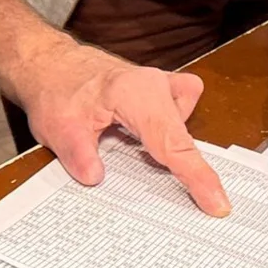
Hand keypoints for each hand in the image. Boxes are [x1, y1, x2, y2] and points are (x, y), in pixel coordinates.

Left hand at [19, 38, 230, 216]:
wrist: (50, 63)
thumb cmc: (55, 87)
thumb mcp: (58, 125)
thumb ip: (77, 153)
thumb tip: (94, 178)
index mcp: (135, 93)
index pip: (172, 142)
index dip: (196, 176)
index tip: (217, 203)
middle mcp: (155, 86)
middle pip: (183, 138)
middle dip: (191, 172)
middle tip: (199, 204)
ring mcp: (161, 86)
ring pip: (182, 127)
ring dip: (171, 150)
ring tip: (135, 162)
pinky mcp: (160, 92)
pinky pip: (179, 114)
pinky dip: (169, 133)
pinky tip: (143, 144)